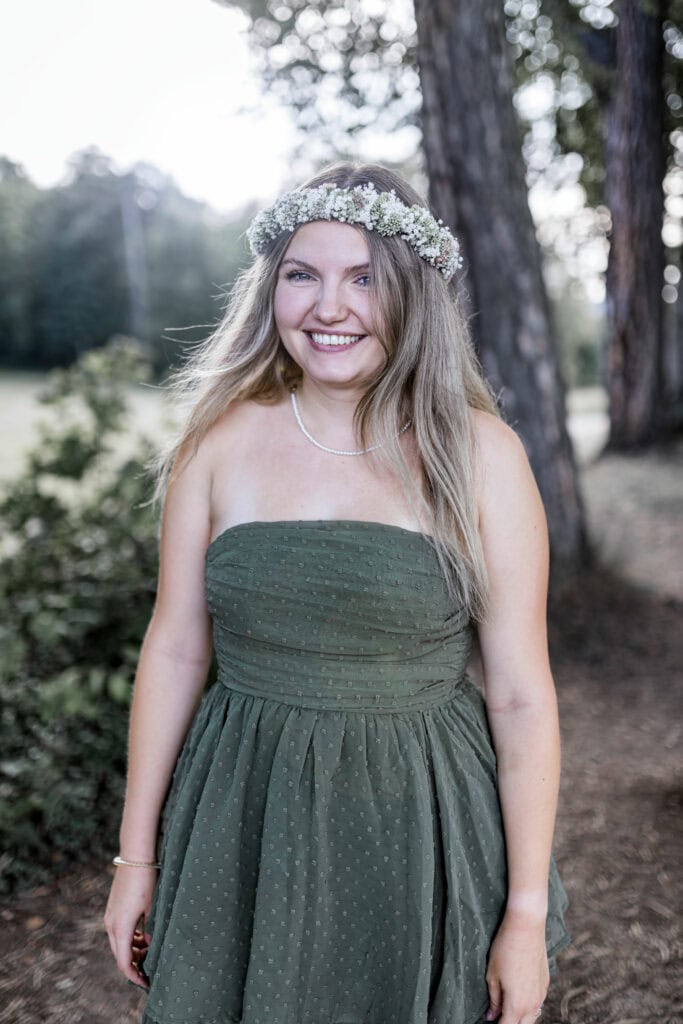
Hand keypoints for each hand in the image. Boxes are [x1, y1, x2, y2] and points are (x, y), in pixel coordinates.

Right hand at [103, 865, 156, 988]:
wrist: (135, 857)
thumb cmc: (146, 881)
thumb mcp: (153, 907)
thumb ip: (151, 930)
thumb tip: (149, 944)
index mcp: (121, 927)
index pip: (124, 962)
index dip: (134, 975)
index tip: (145, 982)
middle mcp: (111, 924)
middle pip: (120, 954)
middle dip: (133, 965)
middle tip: (148, 971)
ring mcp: (110, 916)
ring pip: (119, 943)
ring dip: (131, 950)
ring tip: (149, 951)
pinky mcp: (112, 909)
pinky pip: (118, 931)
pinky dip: (129, 938)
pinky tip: (142, 936)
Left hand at [484, 911, 548, 1022]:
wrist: (526, 927)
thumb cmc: (505, 949)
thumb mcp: (492, 975)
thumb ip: (494, 999)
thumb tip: (492, 1016)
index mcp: (517, 1005)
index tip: (490, 1020)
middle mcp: (532, 1004)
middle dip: (509, 1023)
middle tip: (497, 1015)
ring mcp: (541, 994)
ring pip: (532, 1017)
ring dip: (520, 1017)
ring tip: (505, 1008)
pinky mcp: (546, 984)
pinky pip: (537, 1003)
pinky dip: (528, 1006)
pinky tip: (518, 996)